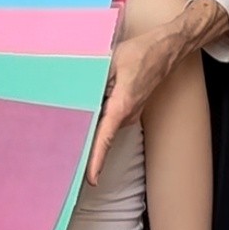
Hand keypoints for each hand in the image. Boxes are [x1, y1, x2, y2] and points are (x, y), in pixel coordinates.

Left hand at [86, 28, 172, 183]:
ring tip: (71, 119)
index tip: (91, 179)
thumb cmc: (140, 54)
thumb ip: (93, 81)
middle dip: (85, 141)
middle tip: (63, 149)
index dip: (97, 160)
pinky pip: (111, 119)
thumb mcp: (110, 62)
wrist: (165, 50)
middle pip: (102, 134)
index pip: (106, 138)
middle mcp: (127, 115)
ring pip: (106, 125)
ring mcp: (130, 114)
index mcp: (121, 106)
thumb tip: (77, 95)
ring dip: (92, 124)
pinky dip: (100, 117)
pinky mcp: (130, 110)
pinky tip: (90, 106)